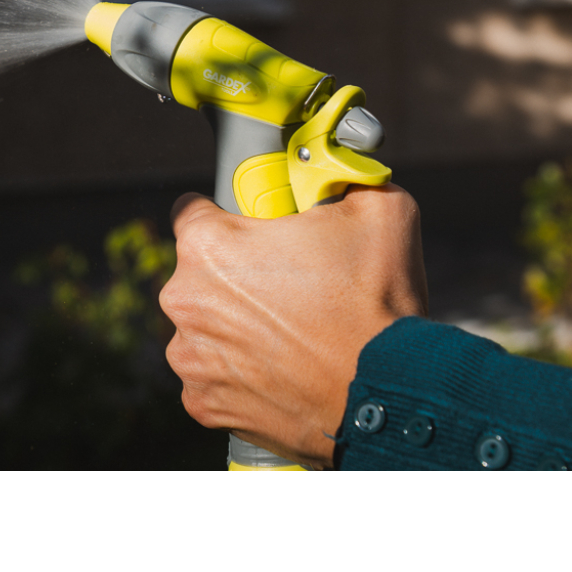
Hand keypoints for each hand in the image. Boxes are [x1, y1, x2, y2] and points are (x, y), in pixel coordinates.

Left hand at [160, 185, 427, 468]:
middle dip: (234, 275)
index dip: (225, 216)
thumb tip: (339, 168)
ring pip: (204, 327)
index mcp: (206, 245)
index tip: (250, 229)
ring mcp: (189, 357)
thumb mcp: (378, 209)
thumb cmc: (376, 302)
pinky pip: (213, 376)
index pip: (191, 211)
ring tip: (289, 332)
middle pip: (198, 274)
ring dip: (233, 326)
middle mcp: (183, 300)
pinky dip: (239, 374)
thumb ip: (343, 176)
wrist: (389, 395)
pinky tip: (280, 370)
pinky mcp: (202, 403)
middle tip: (286, 285)